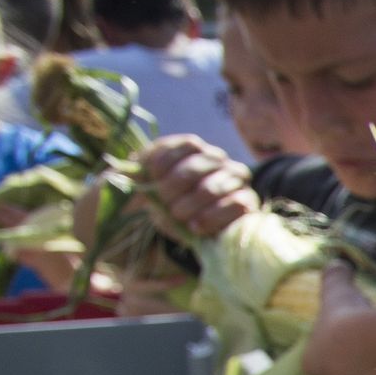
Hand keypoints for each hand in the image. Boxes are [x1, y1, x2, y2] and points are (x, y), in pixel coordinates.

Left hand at [139, 136, 256, 240]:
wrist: (188, 228)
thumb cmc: (163, 201)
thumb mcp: (145, 183)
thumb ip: (137, 171)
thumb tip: (128, 170)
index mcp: (195, 149)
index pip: (188, 145)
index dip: (167, 162)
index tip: (150, 178)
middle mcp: (219, 160)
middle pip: (199, 167)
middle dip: (175, 188)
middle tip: (164, 203)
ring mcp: (236, 181)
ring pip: (214, 188)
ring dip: (191, 205)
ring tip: (178, 216)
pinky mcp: (247, 203)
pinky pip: (236, 205)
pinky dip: (212, 216)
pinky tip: (196, 226)